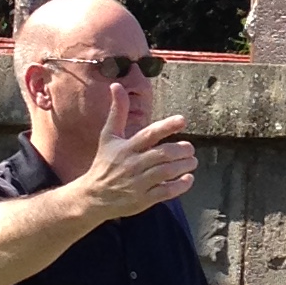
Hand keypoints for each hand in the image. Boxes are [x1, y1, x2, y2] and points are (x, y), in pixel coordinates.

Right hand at [75, 111, 196, 225]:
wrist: (93, 196)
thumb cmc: (104, 162)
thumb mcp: (108, 136)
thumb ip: (117, 112)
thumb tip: (116, 85)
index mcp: (126, 147)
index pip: (149, 134)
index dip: (167, 126)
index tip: (182, 120)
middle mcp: (132, 164)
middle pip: (162, 154)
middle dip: (181, 149)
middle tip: (190, 148)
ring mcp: (138, 183)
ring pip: (166, 172)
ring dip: (184, 165)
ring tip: (192, 161)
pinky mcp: (143, 199)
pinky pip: (165, 192)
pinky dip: (180, 185)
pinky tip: (188, 178)